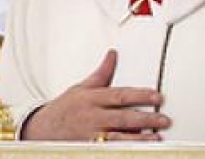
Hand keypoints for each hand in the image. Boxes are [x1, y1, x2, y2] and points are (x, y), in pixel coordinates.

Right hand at [21, 49, 170, 141]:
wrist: (39, 130)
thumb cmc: (63, 108)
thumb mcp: (81, 87)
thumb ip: (101, 74)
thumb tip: (113, 55)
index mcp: (92, 98)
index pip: (120, 95)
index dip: (140, 96)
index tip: (157, 96)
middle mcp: (92, 117)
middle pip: (123, 117)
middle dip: (145, 119)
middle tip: (164, 119)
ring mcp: (90, 135)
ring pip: (118, 137)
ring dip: (138, 138)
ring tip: (155, 138)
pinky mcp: (89, 148)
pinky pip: (109, 149)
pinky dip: (124, 148)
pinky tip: (138, 149)